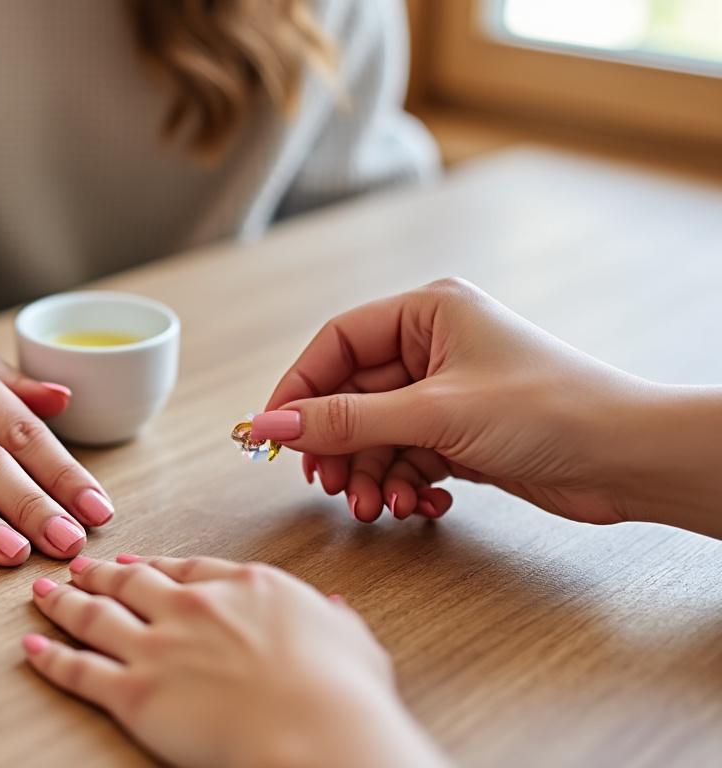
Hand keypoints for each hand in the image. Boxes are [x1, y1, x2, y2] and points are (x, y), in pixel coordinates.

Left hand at [23, 555, 445, 767]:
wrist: (318, 731)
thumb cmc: (343, 694)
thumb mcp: (351, 641)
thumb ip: (332, 621)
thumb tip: (333, 611)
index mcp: (244, 587)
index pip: (187, 569)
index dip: (154, 566)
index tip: (137, 562)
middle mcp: (192, 608)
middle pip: (132, 582)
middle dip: (101, 573)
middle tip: (78, 566)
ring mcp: (159, 647)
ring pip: (95, 616)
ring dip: (64, 603)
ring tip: (43, 593)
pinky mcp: (134, 693)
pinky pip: (79, 670)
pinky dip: (49, 657)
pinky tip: (31, 646)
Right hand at [255, 278, 670, 526]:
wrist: (630, 459)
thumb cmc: (549, 411)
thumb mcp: (434, 414)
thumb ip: (346, 421)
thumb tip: (272, 423)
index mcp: (427, 313)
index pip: (336, 344)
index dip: (299, 389)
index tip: (272, 433)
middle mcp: (433, 346)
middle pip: (351, 396)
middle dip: (338, 447)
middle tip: (329, 486)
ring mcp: (446, 391)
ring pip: (376, 434)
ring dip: (369, 474)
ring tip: (376, 507)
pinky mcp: (461, 433)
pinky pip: (405, 456)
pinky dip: (402, 483)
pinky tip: (417, 504)